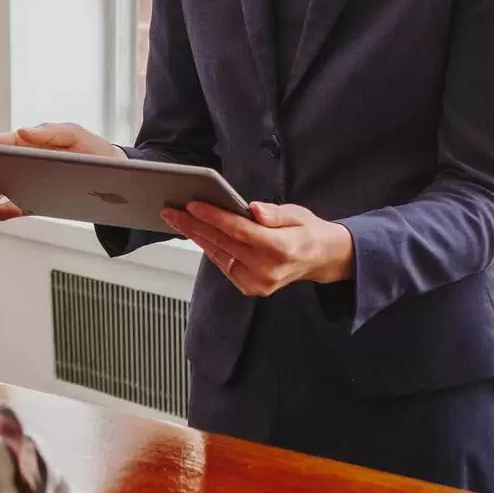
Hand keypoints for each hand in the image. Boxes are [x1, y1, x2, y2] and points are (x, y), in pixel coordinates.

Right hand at [0, 122, 122, 221]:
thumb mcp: (75, 135)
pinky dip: (0, 212)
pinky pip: (13, 207)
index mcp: (27, 143)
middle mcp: (22, 163)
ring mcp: (26, 183)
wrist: (116, 177)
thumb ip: (49, 132)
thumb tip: (20, 130)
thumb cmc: (92, 150)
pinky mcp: (34, 202)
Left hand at [161, 200, 352, 295]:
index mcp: (281, 248)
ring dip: (196, 237)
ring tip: (177, 220)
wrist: (321, 259)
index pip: (239, 230)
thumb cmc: (306, 231)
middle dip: (194, 225)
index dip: (213, 217)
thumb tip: (252, 209)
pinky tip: (197, 234)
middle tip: (171, 210)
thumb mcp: (297, 214)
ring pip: (219, 255)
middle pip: (223, 243)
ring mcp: (259, 283)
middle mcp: (268, 269)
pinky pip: (224, 265)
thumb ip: (273, 213)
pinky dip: (210, 249)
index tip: (192, 204)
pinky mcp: (252, 288)